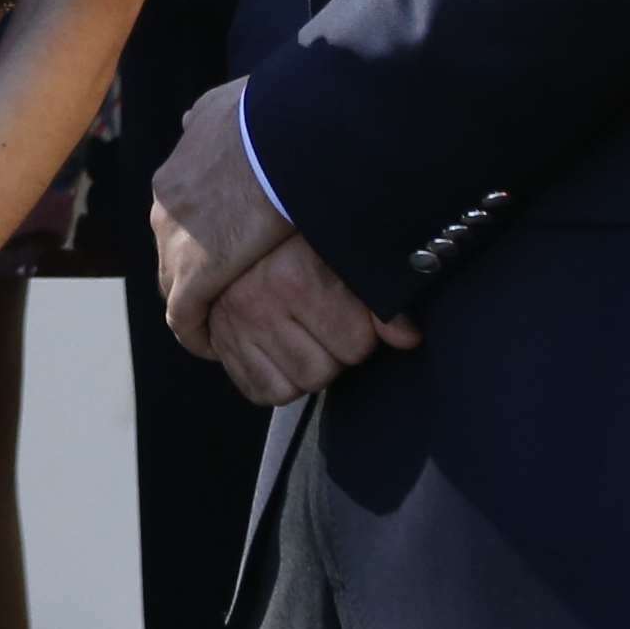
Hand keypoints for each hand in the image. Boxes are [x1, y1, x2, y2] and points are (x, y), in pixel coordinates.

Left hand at [151, 78, 296, 349]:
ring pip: (173, 282)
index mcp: (176, 173)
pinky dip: (195, 332)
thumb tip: (189, 120)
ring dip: (193, 301)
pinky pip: (185, 314)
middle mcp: (166, 207)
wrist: (289, 135)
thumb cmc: (273, 116)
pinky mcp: (195, 272)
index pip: (176, 217)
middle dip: (190, 268)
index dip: (197, 236)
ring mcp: (176, 241)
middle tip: (221, 288)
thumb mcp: (227, 104)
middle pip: (170, 251)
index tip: (218, 249)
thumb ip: (206, 117)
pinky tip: (213, 346)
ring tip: (218, 322)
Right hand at [203, 238, 417, 405]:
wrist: (235, 235)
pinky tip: (283, 352)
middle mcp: (259, 303)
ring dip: (308, 368)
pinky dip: (280, 381)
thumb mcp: (340, 255)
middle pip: (325, 371)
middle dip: (334, 354)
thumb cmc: (298, 243)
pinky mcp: (221, 348)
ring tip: (305, 337)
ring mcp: (235, 329)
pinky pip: (266, 393)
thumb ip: (377, 296)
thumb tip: (408, 338)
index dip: (361, 332)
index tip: (350, 312)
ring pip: (297, 387)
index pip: (356, 343)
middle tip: (326, 326)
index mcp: (296, 274)